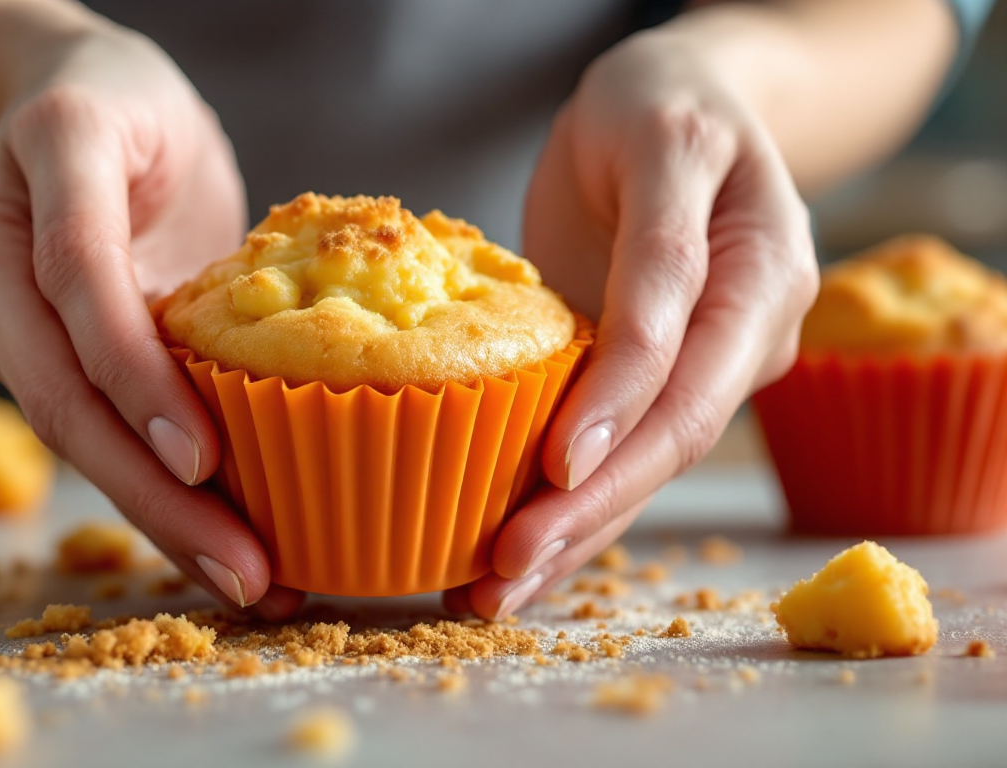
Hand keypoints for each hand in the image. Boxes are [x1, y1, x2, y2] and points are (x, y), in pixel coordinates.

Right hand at [0, 26, 301, 618]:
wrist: (58, 103)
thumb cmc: (135, 110)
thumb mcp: (179, 128)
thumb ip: (198, 229)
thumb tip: (263, 371)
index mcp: (43, 161)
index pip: (79, 282)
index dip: (136, 375)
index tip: (205, 460)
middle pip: (62, 392)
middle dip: (153, 495)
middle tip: (245, 571)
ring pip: (68, 432)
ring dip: (157, 517)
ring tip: (244, 581)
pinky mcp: (15, 352)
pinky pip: (83, 429)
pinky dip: (148, 492)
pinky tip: (210, 543)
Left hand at [445, 29, 818, 618]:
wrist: (680, 107)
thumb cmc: (658, 109)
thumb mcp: (658, 143)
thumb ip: (654, 247)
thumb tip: (623, 359)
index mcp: (761, 269)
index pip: (686, 354)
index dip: (621, 414)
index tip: (557, 470)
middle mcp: (748, 336)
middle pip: (670, 435)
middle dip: (588, 508)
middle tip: (503, 567)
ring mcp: (710, 369)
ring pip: (647, 468)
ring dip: (573, 537)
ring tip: (491, 593)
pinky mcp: (662, 386)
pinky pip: (623, 456)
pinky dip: (572, 513)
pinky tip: (519, 560)